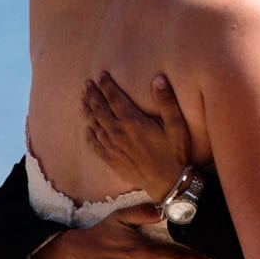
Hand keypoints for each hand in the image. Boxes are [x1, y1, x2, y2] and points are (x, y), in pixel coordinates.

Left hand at [82, 72, 191, 202]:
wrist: (168, 183)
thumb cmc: (175, 153)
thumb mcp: (177, 125)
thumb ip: (167, 101)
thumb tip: (158, 79)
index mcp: (132, 121)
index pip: (114, 98)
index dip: (107, 85)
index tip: (101, 75)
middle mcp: (118, 132)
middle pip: (99, 109)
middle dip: (92, 95)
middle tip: (86, 85)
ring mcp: (112, 147)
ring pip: (94, 124)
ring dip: (88, 111)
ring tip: (83, 101)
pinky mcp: (111, 160)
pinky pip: (95, 144)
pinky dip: (89, 135)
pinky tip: (87, 129)